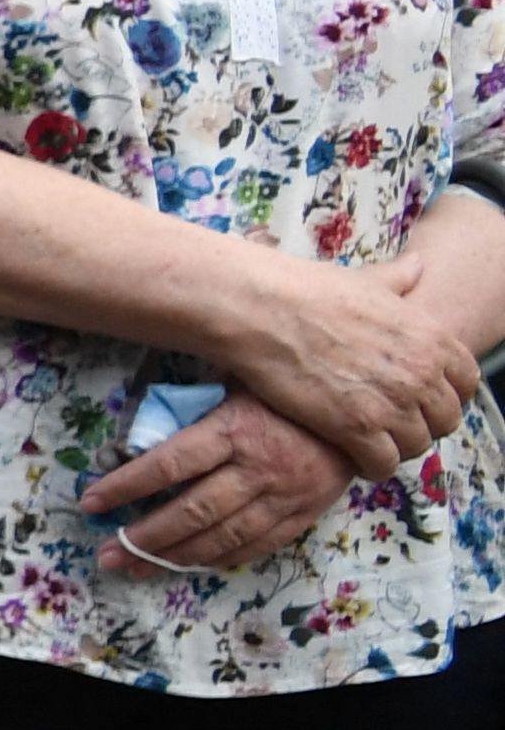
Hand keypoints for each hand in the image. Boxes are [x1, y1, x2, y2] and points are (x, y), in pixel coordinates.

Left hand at [82, 390, 356, 575]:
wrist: (365, 415)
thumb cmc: (286, 392)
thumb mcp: (239, 382)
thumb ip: (195, 407)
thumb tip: (139, 429)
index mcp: (235, 429)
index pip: (168, 465)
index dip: (126, 486)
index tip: (91, 503)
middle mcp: (257, 468)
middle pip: (190, 511)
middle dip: (143, 537)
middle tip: (106, 555)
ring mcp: (282, 497)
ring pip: (219, 537)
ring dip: (173, 558)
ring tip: (135, 568)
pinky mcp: (302, 516)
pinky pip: (254, 546)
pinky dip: (216, 559)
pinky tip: (187, 566)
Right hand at [212, 254, 477, 480]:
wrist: (261, 310)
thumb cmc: (307, 290)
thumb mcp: (365, 279)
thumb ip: (398, 278)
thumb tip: (417, 265)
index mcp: (430, 336)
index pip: (467, 381)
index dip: (447, 392)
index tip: (423, 397)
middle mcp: (421, 373)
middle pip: (446, 419)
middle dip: (424, 423)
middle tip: (394, 421)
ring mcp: (391, 403)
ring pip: (417, 446)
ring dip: (397, 446)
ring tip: (372, 440)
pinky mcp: (357, 429)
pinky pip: (384, 465)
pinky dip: (371, 465)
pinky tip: (352, 454)